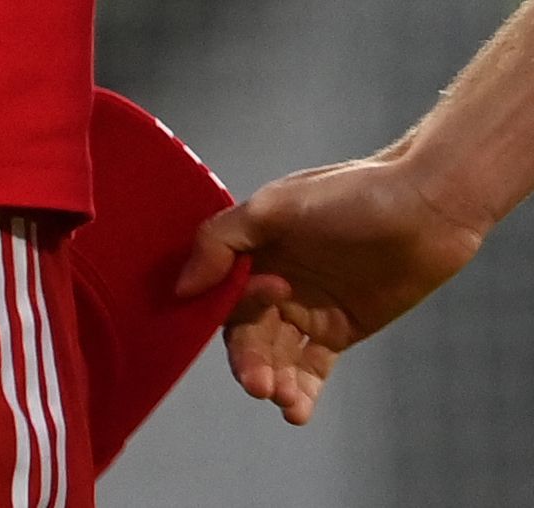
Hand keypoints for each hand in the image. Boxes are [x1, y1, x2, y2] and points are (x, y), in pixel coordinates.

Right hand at [176, 152, 486, 425]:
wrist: (423, 211)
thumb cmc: (351, 196)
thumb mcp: (276, 206)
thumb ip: (222, 241)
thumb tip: (181, 287)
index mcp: (255, 245)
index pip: (222, 294)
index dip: (228, 315)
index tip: (243, 325)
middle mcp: (275, 277)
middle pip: (248, 332)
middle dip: (250, 362)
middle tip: (261, 384)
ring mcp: (307, 307)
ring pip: (276, 355)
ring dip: (275, 381)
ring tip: (284, 399)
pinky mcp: (339, 330)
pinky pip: (311, 369)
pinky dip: (301, 391)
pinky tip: (297, 410)